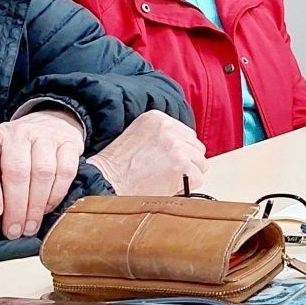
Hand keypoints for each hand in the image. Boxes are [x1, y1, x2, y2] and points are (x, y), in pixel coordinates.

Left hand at [0, 109, 85, 239]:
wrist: (48, 125)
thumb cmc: (15, 153)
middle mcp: (18, 133)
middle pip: (17, 171)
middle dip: (16, 207)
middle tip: (14, 230)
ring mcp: (45, 136)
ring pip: (42, 173)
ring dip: (36, 206)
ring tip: (30, 226)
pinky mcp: (69, 144)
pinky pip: (65, 172)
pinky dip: (56, 195)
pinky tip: (47, 209)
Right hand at [85, 110, 208, 196]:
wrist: (105, 182)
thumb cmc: (116, 167)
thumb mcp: (137, 136)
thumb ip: (161, 136)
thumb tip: (186, 146)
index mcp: (156, 117)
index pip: (187, 134)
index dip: (180, 152)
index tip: (167, 160)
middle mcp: (168, 128)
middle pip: (196, 148)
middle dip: (186, 163)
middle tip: (165, 173)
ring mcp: (176, 146)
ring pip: (200, 163)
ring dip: (187, 175)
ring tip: (164, 179)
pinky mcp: (180, 165)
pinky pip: (198, 179)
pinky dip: (186, 187)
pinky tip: (167, 187)